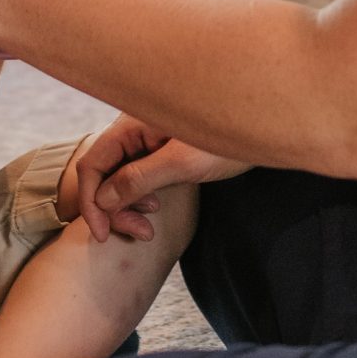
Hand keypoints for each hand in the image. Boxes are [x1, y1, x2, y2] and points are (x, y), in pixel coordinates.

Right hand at [75, 115, 248, 243]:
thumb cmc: (228, 140)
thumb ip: (139, 178)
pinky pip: (136, 176)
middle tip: (140, 234)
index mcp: (132, 123)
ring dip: (127, 206)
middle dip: (113, 208)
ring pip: (119, 177)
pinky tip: (155, 209)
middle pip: (103, 172)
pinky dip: (139, 197)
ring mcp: (146, 139)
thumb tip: (102, 199)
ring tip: (149, 228)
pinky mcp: (159, 149)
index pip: (92, 162)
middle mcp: (133, 128)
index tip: (102, 234)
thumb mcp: (183, 163)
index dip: (91, 201)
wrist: (265, 127)